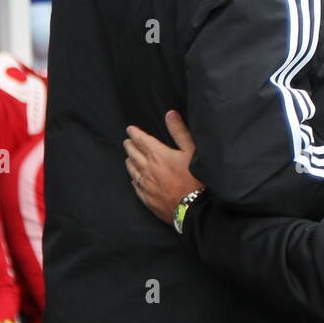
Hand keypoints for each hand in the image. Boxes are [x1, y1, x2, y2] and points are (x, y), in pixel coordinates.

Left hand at [125, 110, 202, 224]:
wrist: (193, 208)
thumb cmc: (195, 178)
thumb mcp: (192, 151)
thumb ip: (179, 132)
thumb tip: (170, 114)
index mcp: (158, 155)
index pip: (141, 140)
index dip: (134, 133)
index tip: (130, 129)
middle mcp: (147, 169)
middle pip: (133, 154)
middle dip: (130, 145)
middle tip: (127, 141)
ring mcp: (146, 185)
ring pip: (132, 170)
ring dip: (129, 161)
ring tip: (129, 157)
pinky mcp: (147, 198)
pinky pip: (136, 186)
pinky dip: (134, 179)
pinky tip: (134, 179)